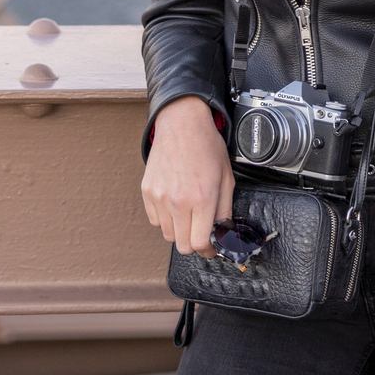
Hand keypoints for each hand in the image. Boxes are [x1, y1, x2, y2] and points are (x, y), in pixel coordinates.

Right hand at [140, 98, 231, 257]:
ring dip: (179, 230)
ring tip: (189, 212)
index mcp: (202, 198)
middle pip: (182, 245)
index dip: (207, 250)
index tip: (211, 247)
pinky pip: (155, 220)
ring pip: (168, 235)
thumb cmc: (206, 147)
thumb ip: (225, 210)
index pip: (199, 244)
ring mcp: (160, 197)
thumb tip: (223, 233)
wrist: (182, 124)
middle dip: (194, 243)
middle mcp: (178, 201)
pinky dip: (165, 218)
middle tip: (201, 231)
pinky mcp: (147, 192)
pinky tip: (175, 203)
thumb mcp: (226, 178)